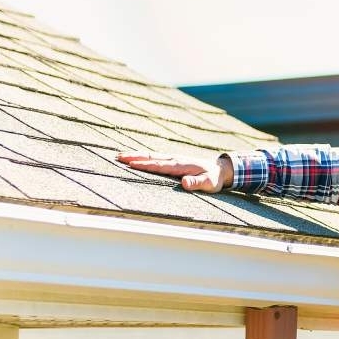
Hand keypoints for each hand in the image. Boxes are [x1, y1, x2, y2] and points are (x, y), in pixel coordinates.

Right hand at [116, 152, 232, 192]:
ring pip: (151, 156)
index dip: (145, 165)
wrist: (219, 169)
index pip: (159, 165)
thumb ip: (197, 183)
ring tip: (120, 156)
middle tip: (118, 157)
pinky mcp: (173, 160)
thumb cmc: (213, 179)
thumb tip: (184, 184)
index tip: (131, 163)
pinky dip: (143, 157)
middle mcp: (175, 160)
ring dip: (136, 155)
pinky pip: (155, 158)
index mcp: (180, 165)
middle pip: (151, 157)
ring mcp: (173, 159)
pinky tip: (135, 158)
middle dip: (134, 157)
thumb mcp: (208, 183)